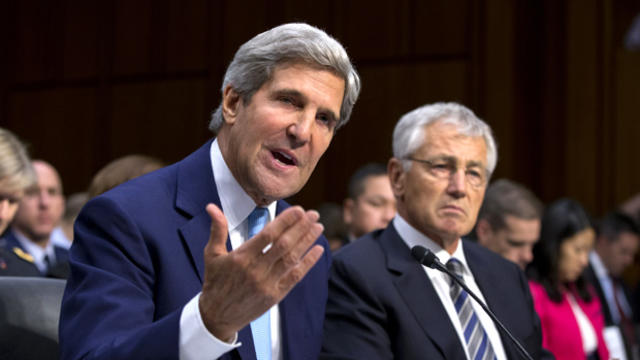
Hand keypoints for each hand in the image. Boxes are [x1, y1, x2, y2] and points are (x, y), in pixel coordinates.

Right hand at [198, 203, 324, 340]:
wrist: (217, 316)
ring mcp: (267, 284)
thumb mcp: (212, 255)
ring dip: (307, 241)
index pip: (268, 235)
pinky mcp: (275, 296)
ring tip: (318, 227)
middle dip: (301, 227)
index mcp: (241, 257)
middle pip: (284, 244)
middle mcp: (256, 270)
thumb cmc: (215, 282)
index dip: (285, 221)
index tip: (298, 210)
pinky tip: (318, 250)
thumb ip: (217, 229)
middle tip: (313, 214)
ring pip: (292, 259)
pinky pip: (295, 276)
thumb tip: (211, 207)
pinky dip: (308, 263)